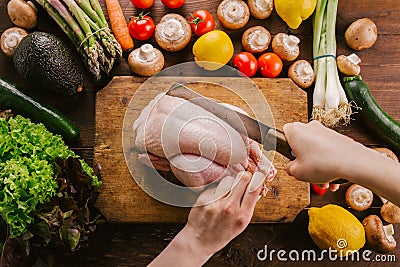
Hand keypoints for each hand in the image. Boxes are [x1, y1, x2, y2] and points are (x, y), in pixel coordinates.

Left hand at [148, 171, 266, 266]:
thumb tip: (258, 187)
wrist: (199, 241)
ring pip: (229, 179)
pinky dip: (218, 189)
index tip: (257, 176)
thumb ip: (249, 206)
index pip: (255, 188)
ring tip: (228, 192)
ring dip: (231, 182)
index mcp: (242, 216)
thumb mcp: (241, 225)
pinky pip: (216, 186)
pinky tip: (216, 198)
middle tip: (244, 179)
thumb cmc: (222, 233)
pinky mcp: (205, 198)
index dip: (258, 179)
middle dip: (245, 177)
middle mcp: (230, 208)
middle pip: (243, 178)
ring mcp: (216, 203)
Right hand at [283, 120, 365, 184]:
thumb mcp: (297, 172)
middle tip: (305, 171)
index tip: (289, 158)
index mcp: (296, 131)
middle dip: (304, 161)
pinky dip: (328, 163)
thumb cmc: (324, 164)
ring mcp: (325, 131)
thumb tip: (292, 167)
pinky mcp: (336, 137)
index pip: (283, 133)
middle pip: (301, 144)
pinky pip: (327, 151)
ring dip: (317, 166)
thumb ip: (289, 168)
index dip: (285, 147)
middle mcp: (310, 127)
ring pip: (315, 150)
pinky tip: (332, 178)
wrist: (352, 163)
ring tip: (322, 181)